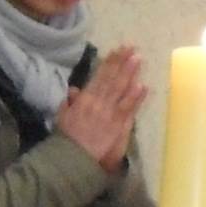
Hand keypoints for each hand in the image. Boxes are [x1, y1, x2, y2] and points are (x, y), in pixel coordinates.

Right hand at [56, 47, 146, 172]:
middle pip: (112, 79)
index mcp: (84, 99)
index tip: (118, 50)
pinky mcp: (118, 125)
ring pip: (121, 90)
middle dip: (122, 63)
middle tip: (133, 48)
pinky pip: (128, 109)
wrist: (73, 158)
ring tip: (138, 59)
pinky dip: (135, 97)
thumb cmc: (67, 138)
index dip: (110, 62)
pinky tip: (143, 86)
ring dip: (130, 74)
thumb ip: (69, 102)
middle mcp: (98, 102)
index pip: (99, 77)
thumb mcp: (63, 117)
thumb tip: (74, 89)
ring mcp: (109, 113)